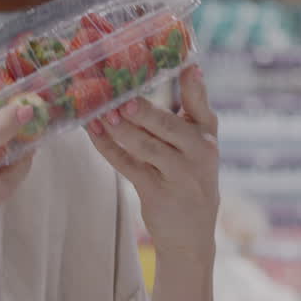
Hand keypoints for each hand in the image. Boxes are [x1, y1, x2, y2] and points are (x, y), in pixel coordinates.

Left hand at [85, 65, 218, 265]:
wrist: (191, 235)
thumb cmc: (187, 179)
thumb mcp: (194, 148)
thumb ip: (182, 118)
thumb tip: (161, 79)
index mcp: (206, 136)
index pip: (202, 107)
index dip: (195, 86)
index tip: (189, 66)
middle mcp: (198, 153)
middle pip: (168, 127)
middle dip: (144, 112)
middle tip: (122, 98)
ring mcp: (179, 175)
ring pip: (146, 147)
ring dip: (121, 130)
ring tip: (101, 113)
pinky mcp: (158, 193)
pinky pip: (128, 166)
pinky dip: (108, 149)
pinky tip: (94, 133)